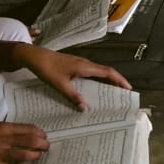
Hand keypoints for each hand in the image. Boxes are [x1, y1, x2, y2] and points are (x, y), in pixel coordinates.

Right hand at [0, 122, 48, 163]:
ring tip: (38, 157)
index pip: (28, 128)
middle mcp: (2, 139)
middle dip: (42, 144)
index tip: (44, 136)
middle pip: (31, 141)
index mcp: (0, 127)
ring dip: (35, 156)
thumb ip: (0, 130)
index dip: (39, 133)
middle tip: (47, 147)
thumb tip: (14, 134)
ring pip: (25, 155)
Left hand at [12, 44, 132, 107]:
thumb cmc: (47, 69)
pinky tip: (94, 88)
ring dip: (107, 81)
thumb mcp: (59, 84)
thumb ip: (73, 96)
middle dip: (117, 82)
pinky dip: (98, 80)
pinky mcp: (75, 65)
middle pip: (106, 72)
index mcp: (85, 67)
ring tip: (112, 93)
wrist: (34, 56)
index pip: (108, 72)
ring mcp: (81, 63)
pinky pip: (92, 72)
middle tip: (123, 93)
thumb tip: (85, 108)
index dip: (120, 80)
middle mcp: (86, 64)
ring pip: (99, 72)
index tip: (128, 88)